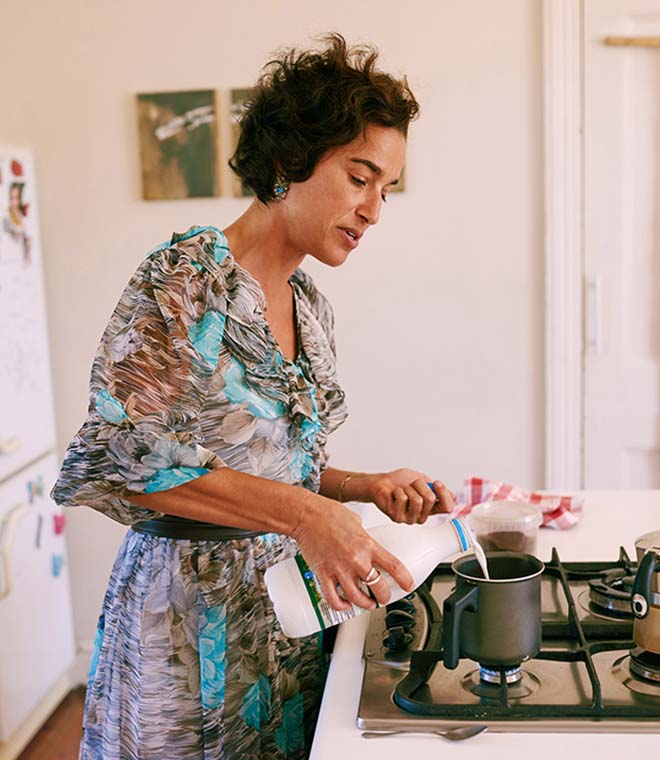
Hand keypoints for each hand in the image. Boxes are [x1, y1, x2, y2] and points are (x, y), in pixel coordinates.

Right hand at [292, 498, 413, 611]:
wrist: (307, 515)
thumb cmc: (329, 513)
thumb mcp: (356, 522)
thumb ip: (364, 537)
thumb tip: (367, 544)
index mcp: (367, 544)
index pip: (393, 566)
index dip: (404, 579)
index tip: (408, 585)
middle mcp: (355, 559)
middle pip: (377, 587)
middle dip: (384, 596)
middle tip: (384, 596)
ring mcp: (339, 568)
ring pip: (357, 597)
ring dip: (366, 604)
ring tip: (368, 604)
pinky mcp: (323, 573)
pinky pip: (333, 598)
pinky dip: (341, 605)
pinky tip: (345, 604)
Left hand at [365, 468, 455, 523]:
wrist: (381, 482)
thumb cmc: (400, 481)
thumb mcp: (423, 480)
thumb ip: (437, 488)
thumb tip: (452, 495)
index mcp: (430, 508)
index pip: (448, 507)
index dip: (444, 494)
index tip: (437, 483)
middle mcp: (421, 515)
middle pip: (431, 499)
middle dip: (420, 485)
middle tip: (411, 485)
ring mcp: (410, 518)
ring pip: (417, 500)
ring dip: (408, 488)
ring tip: (402, 490)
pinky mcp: (397, 517)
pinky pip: (403, 499)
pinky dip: (397, 491)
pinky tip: (393, 495)